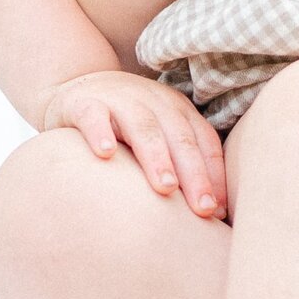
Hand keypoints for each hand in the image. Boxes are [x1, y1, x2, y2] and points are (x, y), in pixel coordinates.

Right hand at [37, 69, 228, 218]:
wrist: (78, 86)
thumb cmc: (126, 124)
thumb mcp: (159, 134)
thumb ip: (181, 162)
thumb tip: (213, 213)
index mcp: (177, 110)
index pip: (204, 141)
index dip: (215, 174)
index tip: (219, 211)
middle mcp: (153, 102)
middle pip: (179, 137)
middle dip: (194, 173)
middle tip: (203, 208)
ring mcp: (119, 100)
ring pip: (142, 127)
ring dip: (156, 157)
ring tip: (166, 187)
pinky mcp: (83, 103)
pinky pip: (93, 116)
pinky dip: (100, 133)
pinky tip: (105, 154)